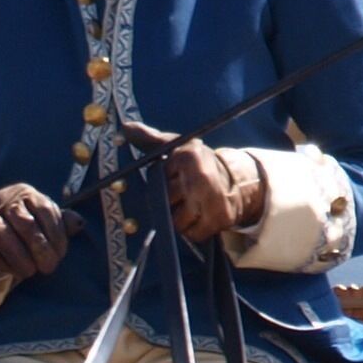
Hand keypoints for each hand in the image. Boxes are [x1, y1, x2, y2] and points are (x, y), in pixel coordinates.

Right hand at [0, 185, 67, 287]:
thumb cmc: (21, 221)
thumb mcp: (42, 217)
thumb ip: (61, 222)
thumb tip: (79, 224)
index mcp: (28, 194)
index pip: (46, 211)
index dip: (56, 236)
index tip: (60, 255)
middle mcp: (8, 200)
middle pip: (25, 224)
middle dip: (39, 249)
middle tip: (48, 268)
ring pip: (3, 236)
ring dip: (18, 258)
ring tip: (29, 272)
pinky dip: (1, 263)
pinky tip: (12, 270)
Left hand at [133, 127, 265, 245]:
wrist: (236, 180)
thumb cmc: (196, 163)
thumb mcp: (175, 146)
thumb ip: (149, 138)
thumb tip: (126, 127)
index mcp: (187, 157)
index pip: (157, 181)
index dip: (161, 184)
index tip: (172, 178)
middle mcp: (199, 177)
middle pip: (164, 203)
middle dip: (168, 203)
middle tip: (182, 194)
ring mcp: (210, 199)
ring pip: (177, 223)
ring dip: (180, 219)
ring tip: (190, 206)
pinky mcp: (219, 218)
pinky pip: (192, 234)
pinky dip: (193, 230)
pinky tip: (200, 217)